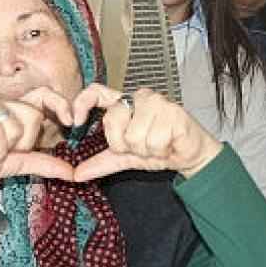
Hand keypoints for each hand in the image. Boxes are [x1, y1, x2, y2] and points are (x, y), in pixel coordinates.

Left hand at [71, 85, 222, 180]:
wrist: (190, 155)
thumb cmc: (159, 149)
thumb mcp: (125, 157)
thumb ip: (101, 162)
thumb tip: (77, 174)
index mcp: (124, 103)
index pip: (96, 92)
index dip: (82, 103)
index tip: (76, 122)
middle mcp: (139, 97)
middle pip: (113, 121)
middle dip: (125, 144)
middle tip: (142, 145)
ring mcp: (157, 102)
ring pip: (134, 135)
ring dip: (146, 150)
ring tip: (158, 145)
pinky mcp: (173, 112)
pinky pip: (153, 140)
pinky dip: (160, 150)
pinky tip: (168, 144)